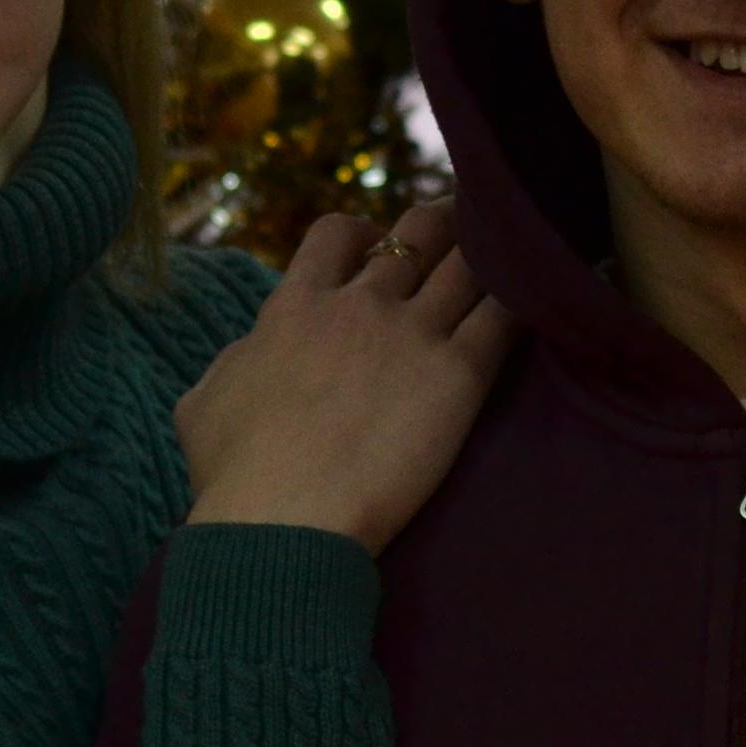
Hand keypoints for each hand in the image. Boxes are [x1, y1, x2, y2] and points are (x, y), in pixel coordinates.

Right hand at [175, 202, 519, 551]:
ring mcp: (410, 335)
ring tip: (515, 250)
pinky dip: (523, 299)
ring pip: (467, 263)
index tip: (378, 249)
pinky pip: (503, 316)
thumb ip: (232, 363)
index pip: (336, 234)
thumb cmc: (233, 477)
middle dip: (443, 225)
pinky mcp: (457, 375)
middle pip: (416, 234)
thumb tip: (248, 353)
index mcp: (294, 307)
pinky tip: (542, 296)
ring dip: (491, 251)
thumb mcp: (203, 404)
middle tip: (465, 230)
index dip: (364, 234)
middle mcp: (357, 306)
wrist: (281, 521)